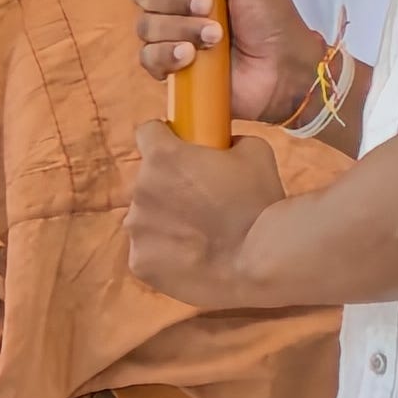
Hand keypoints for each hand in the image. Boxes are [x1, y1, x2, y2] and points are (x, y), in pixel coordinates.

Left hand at [126, 123, 284, 306]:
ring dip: (165, 221)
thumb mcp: (254, 152)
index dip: (165, 140)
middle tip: (202, 202)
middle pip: (147, 180)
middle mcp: (141, 189)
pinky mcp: (140, 263)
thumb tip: (223, 143)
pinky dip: (165, 255)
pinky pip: (148, 252)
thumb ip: (228, 140)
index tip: (180, 151)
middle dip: (169, 186)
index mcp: (163, 156)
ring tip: (201, 236)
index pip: (147, 132)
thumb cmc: (259, 205)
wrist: (260, 264)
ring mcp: (137, 229)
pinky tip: (193, 259)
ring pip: (146, 218)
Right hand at [131, 0, 322, 122]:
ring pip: (145, 23)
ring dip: (181, 29)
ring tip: (215, 37)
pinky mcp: (168, 63)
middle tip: (208, 5)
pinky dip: (169, 54)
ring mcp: (170, 30)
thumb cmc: (270, 13)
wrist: (282, 66)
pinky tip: (192, 56)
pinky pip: (147, 56)